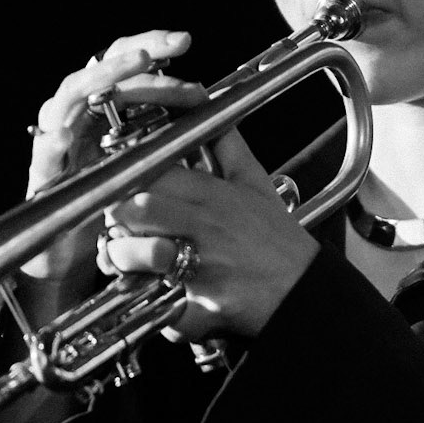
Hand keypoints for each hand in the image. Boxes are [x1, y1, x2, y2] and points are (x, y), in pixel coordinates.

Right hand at [22, 29, 205, 287]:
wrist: (70, 248)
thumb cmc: (107, 201)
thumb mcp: (144, 160)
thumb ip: (164, 131)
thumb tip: (204, 101)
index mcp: (105, 106)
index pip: (127, 63)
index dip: (153, 46)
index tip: (185, 42)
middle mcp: (79, 111)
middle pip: (102, 66)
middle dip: (136, 54)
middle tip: (168, 50)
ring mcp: (57, 134)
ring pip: (73, 92)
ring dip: (102, 77)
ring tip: (132, 65)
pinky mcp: (42, 165)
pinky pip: (47, 144)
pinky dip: (57, 133)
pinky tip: (74, 126)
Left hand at [100, 127, 317, 340]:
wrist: (307, 292)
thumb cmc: (278, 240)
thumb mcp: (256, 184)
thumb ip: (227, 146)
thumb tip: (206, 107)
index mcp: (214, 195)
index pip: (152, 172)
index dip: (127, 180)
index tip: (123, 191)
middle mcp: (207, 227)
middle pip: (136, 208)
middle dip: (116, 218)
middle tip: (118, 228)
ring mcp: (206, 268)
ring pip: (141, 255)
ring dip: (124, 262)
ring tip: (126, 264)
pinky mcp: (208, 309)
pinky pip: (169, 313)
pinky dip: (161, 316)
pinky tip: (163, 306)